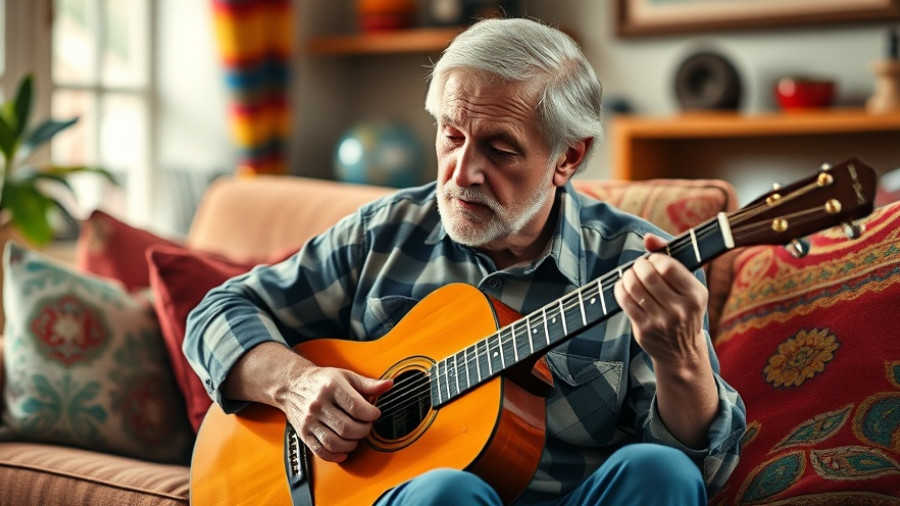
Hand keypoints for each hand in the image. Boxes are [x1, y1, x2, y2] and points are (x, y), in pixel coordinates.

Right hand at [283, 366, 392, 461]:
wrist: (292, 384)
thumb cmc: (321, 380)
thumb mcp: (346, 376)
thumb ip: (368, 384)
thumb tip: (388, 385)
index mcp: (332, 387)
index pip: (357, 408)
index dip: (371, 415)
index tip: (374, 414)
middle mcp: (319, 404)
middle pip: (348, 428)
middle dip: (363, 430)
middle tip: (365, 426)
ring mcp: (310, 421)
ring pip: (335, 442)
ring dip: (351, 444)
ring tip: (355, 437)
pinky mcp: (304, 433)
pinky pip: (321, 451)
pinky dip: (335, 455)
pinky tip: (343, 451)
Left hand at [613, 233, 708, 366]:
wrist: (682, 352)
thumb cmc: (684, 309)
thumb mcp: (688, 286)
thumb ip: (670, 257)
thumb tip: (648, 238)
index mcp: (696, 295)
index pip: (668, 266)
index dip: (655, 258)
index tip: (653, 261)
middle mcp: (680, 309)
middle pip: (648, 275)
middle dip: (638, 265)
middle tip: (639, 266)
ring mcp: (661, 322)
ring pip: (633, 287)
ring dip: (627, 275)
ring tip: (631, 275)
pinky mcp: (644, 330)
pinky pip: (624, 301)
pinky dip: (620, 288)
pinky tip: (624, 287)